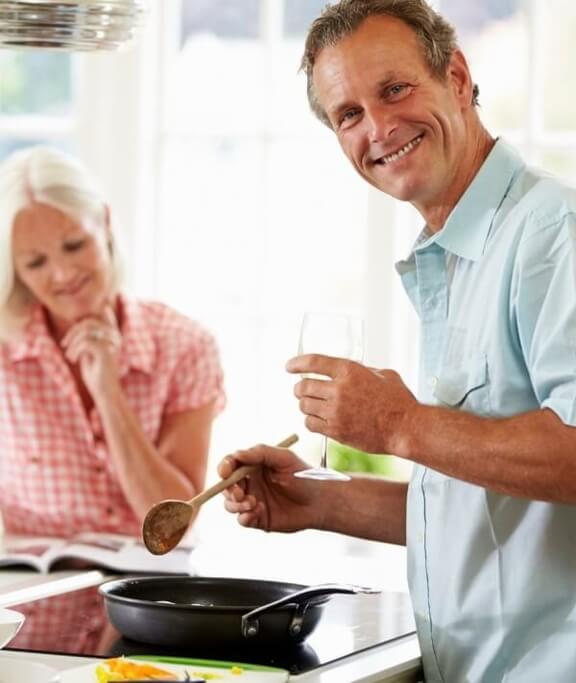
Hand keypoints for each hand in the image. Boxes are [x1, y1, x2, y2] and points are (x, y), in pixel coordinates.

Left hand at [61, 306, 121, 396]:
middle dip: (73, 331)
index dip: (90, 316)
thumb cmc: (96, 374)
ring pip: (86, 330)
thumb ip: (87, 338)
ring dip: (72, 341)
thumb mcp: (89, 353)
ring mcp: (111, 343)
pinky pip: (85, 342)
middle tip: (64, 344)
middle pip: (89, 321)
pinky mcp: (106, 351)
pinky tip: (73, 359)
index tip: (76, 332)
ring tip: (68, 355)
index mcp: (112, 336)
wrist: (104, 392)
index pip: (104, 315)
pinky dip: (75, 350)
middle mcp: (114, 337)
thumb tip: (77, 323)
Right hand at [218, 444, 324, 531]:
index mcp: (254, 466)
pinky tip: (258, 511)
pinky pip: (242, 520)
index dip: (224, 467)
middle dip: (229, 490)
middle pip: (227, 487)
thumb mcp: (284, 457)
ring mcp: (253, 501)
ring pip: (230, 505)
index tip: (225, 472)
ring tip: (252, 503)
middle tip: (240, 493)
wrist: (321, 501)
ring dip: (235, 505)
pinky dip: (245, 516)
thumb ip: (259, 453)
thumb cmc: (304, 475)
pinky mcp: (258, 519)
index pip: (231, 465)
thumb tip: (236, 455)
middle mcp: (251, 483)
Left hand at [286, 354, 417, 455]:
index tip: (289, 366)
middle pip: (304, 386)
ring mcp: (335, 411)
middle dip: (299, 388)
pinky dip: (310, 421)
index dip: (297, 363)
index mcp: (349, 371)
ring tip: (311, 406)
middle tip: (301, 391)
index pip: (313, 362)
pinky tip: (317, 421)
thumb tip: (349, 372)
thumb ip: (362, 370)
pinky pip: (310, 424)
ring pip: (304, 406)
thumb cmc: (398, 401)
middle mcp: (339, 389)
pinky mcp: (335, 430)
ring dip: (305, 405)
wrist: (405, 428)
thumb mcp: (383, 374)